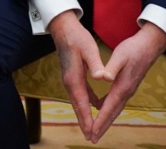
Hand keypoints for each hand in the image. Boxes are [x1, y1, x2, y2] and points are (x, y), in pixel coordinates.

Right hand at [49, 11, 104, 141]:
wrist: (63, 28)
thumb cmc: (77, 37)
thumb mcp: (89, 49)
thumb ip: (96, 64)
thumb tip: (102, 78)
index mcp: (74, 78)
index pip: (81, 103)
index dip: (87, 118)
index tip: (91, 132)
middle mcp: (69, 81)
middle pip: (77, 106)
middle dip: (84, 123)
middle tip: (91, 138)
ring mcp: (69, 79)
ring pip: (78, 101)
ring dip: (84, 115)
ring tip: (91, 128)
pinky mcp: (72, 75)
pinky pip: (80, 93)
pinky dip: (86, 102)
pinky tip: (94, 105)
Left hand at [90, 22, 165, 141]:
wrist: (149, 46)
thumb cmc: (133, 49)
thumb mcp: (120, 56)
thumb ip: (111, 68)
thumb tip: (103, 78)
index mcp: (122, 87)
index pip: (109, 108)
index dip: (100, 121)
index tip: (92, 132)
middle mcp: (126, 92)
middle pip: (113, 113)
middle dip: (103, 126)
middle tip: (92, 139)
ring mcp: (128, 90)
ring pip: (115, 109)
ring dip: (106, 120)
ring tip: (96, 129)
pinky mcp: (128, 86)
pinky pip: (116, 101)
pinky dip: (108, 108)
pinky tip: (100, 106)